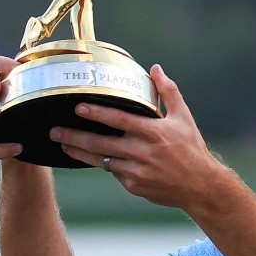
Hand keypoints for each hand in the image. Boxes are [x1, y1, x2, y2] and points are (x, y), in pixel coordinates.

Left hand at [48, 64, 224, 208]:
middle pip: (101, 143)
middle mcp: (143, 153)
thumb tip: (156, 69)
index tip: (78, 107)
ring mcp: (137, 172)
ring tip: (62, 143)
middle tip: (55, 130)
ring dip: (79, 151)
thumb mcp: (184, 118)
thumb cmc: (192, 148)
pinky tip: (90, 156)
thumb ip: (168, 92)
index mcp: (155, 132)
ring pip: (101, 160)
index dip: (97, 114)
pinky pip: (114, 172)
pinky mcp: (134, 186)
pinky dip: (104, 163)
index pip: (120, 120)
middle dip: (75, 136)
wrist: (200, 186)